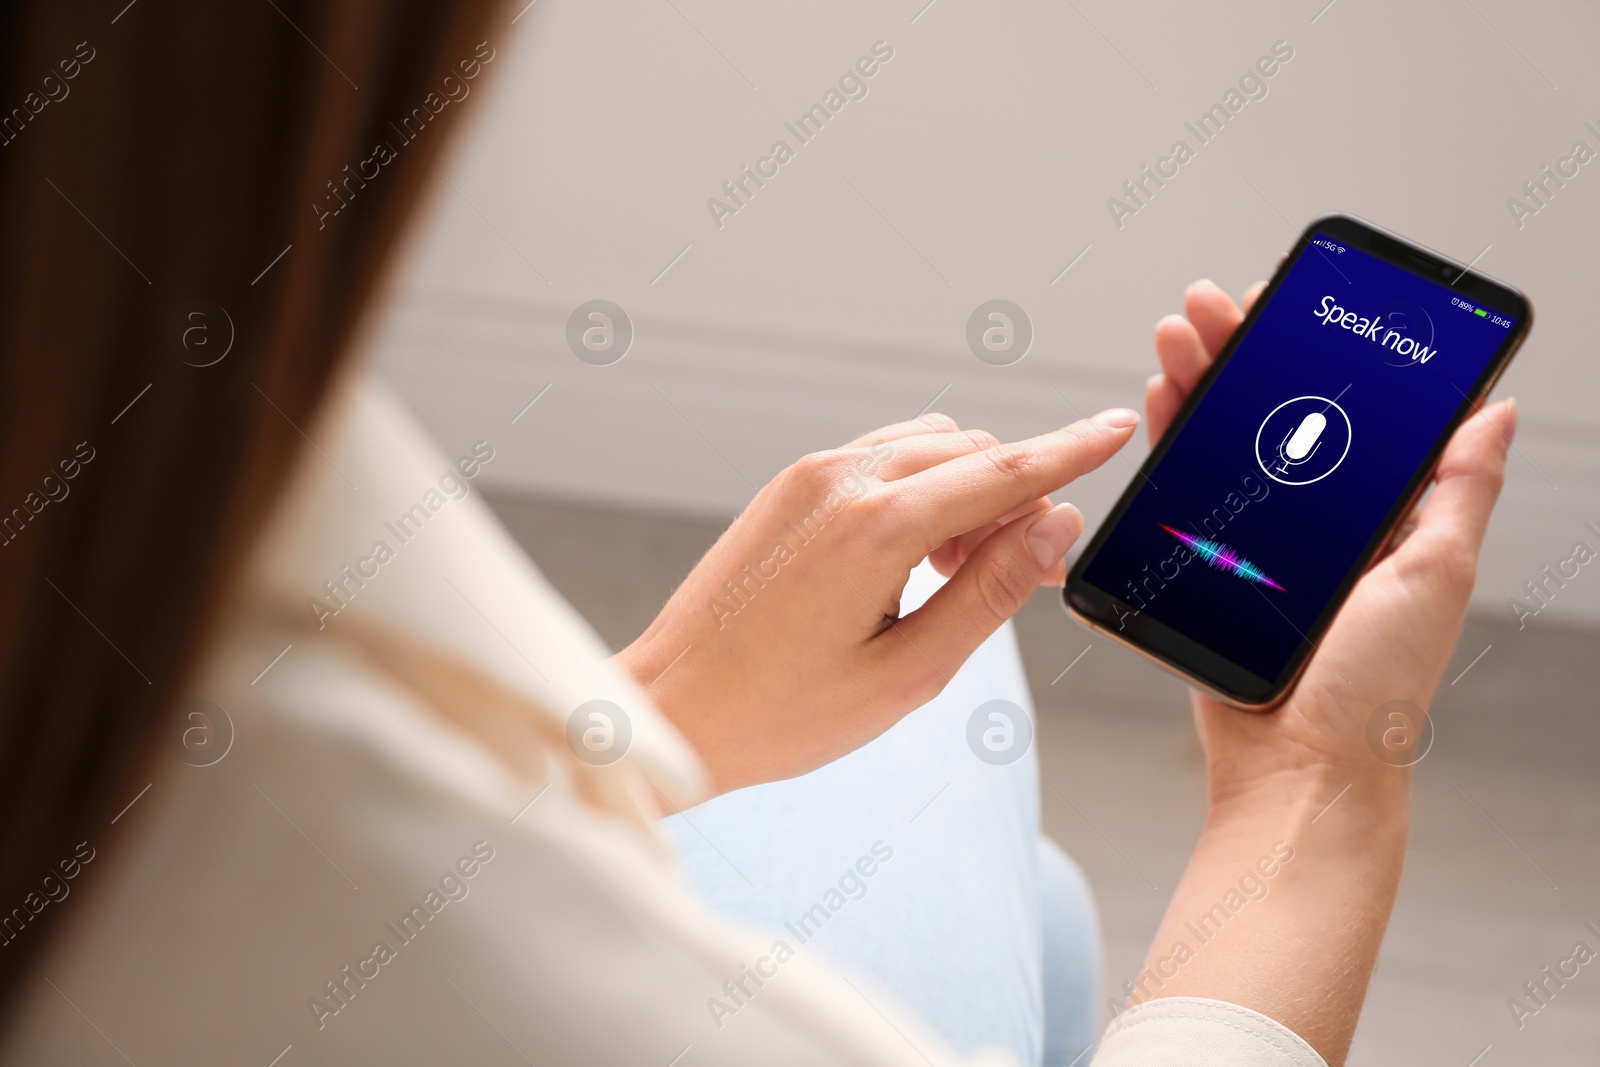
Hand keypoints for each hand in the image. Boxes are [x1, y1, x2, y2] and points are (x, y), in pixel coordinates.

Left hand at [617, 409, 1139, 793]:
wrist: (674, 707)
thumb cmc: (783, 712)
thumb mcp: (909, 673)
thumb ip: (990, 592)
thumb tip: (1055, 526)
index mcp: (877, 527)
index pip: (1004, 470)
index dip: (1072, 450)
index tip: (1120, 427)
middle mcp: (842, 480)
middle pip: (972, 452)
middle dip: (1018, 497)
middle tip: (1028, 575)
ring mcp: (809, 476)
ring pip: (928, 446)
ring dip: (967, 491)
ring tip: (960, 576)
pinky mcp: (789, 487)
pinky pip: (882, 458)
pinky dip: (921, 487)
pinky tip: (915, 557)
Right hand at [1135, 280, 1514, 1063]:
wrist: (1295, 771)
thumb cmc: (1374, 692)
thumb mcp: (1434, 578)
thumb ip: (1458, 491)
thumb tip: (1494, 410)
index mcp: (1382, 515)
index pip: (1351, 409)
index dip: (1320, 350)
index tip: (1296, 303)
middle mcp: (1319, 521)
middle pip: (1276, 411)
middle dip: (1244, 349)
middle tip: (1219, 302)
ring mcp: (1259, 543)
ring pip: (1223, 440)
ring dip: (1199, 380)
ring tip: (1178, 331)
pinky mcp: (1207, 568)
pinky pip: (1182, 493)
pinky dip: (1169, 440)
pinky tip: (1161, 398)